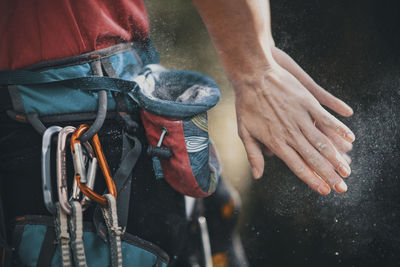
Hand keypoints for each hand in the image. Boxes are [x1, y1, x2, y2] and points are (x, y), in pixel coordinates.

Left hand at [234, 58, 354, 194]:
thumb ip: (254, 155)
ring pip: (322, 142)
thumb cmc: (246, 105)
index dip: (312, 180)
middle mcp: (291, 133)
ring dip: (336, 158)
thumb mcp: (244, 132)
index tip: (324, 191)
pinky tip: (350, 138)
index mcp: (277, 142)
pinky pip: (326, 118)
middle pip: (313, 159)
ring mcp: (300, 117)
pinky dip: (339, 129)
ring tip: (347, 170)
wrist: (252, 76)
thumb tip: (257, 176)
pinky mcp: (307, 102)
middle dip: (329, 175)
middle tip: (342, 188)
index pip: (298, 167)